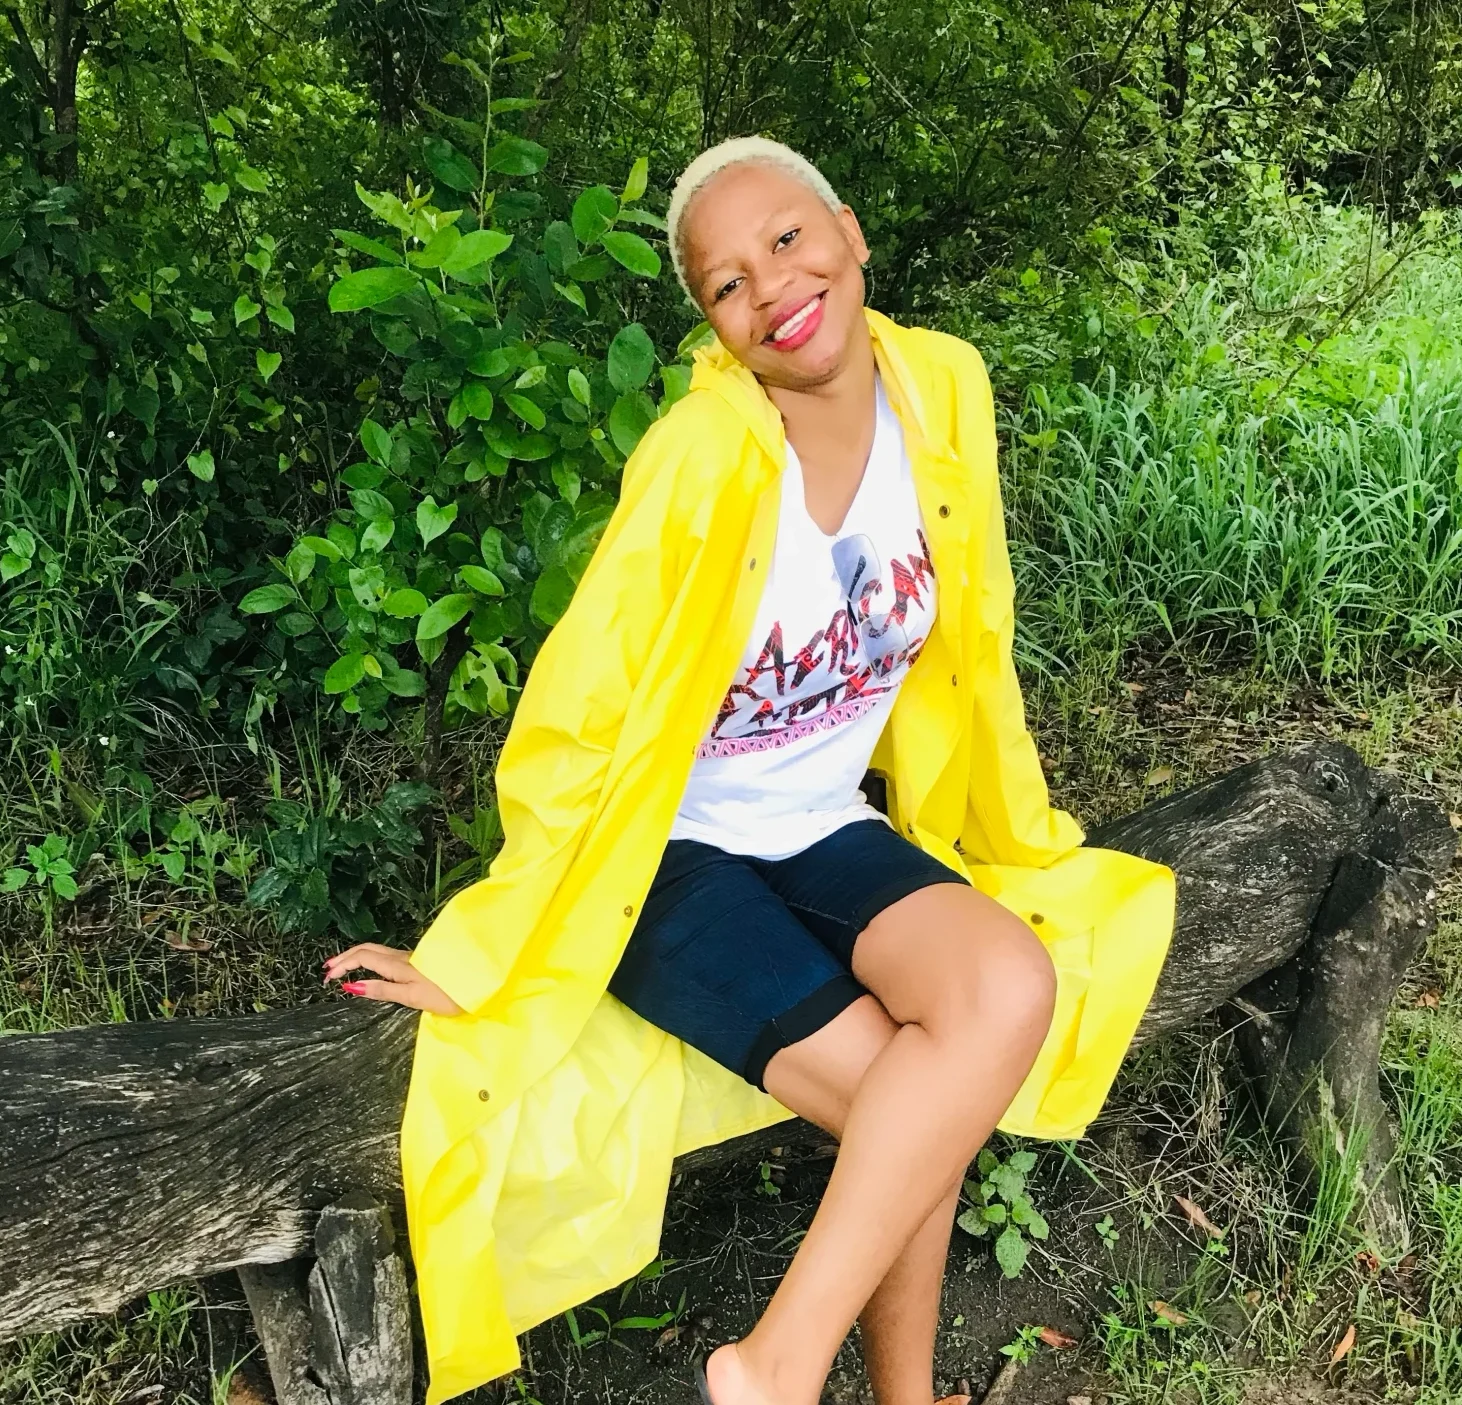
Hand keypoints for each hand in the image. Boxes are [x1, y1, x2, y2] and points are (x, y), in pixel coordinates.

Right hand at [323, 942, 464, 1015]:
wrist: (476, 983)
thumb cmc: (446, 994)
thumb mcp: (411, 997)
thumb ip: (382, 990)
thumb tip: (352, 985)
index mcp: (397, 965)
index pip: (362, 957)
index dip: (342, 964)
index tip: (327, 977)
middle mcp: (401, 957)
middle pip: (367, 949)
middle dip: (345, 957)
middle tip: (328, 969)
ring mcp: (410, 958)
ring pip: (376, 951)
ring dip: (356, 957)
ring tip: (342, 967)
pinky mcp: (417, 962)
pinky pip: (385, 956)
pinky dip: (369, 960)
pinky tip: (369, 969)